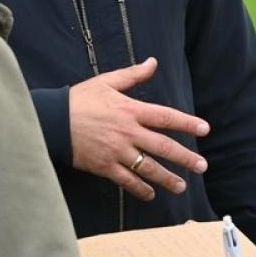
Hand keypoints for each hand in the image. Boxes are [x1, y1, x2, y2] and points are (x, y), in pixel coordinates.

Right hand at [68, 57, 210, 199]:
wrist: (50, 120)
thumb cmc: (79, 100)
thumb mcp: (106, 82)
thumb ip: (132, 75)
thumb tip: (153, 62)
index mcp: (130, 110)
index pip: (166, 117)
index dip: (187, 123)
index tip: (204, 129)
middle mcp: (128, 132)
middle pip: (163, 147)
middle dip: (185, 158)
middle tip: (202, 166)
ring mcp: (116, 151)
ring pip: (148, 168)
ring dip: (167, 178)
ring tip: (182, 186)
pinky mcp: (104, 166)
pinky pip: (126, 181)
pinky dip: (140, 189)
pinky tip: (151, 194)